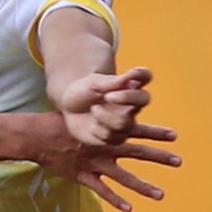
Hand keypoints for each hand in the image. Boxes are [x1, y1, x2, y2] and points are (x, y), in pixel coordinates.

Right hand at [30, 114, 182, 211]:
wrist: (38, 136)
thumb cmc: (59, 123)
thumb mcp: (83, 114)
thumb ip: (99, 115)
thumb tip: (111, 106)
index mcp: (107, 131)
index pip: (136, 130)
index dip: (155, 133)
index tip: (174, 136)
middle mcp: (106, 147)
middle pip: (138, 152)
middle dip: (159, 157)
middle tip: (178, 161)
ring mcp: (96, 163)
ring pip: (124, 177)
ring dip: (143, 186)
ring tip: (160, 194)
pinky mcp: (84, 176)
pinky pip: (102, 190)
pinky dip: (116, 199)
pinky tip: (129, 208)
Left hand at [55, 65, 176, 150]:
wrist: (66, 111)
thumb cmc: (81, 93)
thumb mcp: (91, 84)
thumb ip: (110, 82)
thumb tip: (129, 77)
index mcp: (127, 86)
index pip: (145, 76)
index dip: (143, 74)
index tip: (131, 73)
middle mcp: (131, 104)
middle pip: (144, 98)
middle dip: (127, 97)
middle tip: (108, 96)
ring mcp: (126, 122)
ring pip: (124, 122)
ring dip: (104, 116)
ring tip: (93, 110)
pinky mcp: (117, 138)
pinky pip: (112, 136)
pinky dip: (97, 130)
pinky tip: (91, 126)